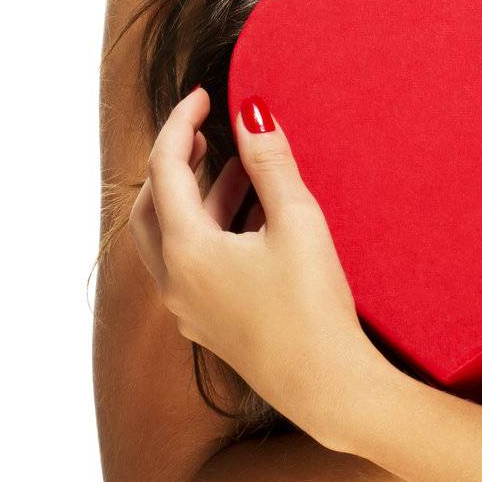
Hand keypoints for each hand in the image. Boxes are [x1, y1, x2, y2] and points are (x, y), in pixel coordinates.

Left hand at [128, 86, 387, 450]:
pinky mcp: (212, 324)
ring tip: (240, 167)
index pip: (165, 170)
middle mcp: (176, 283)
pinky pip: (194, 264)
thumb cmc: (312, 305)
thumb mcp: (296, 220)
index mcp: (187, 252)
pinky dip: (212, 229)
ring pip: (173, 239)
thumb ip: (269, 162)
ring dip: (199, 196)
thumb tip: (250, 111)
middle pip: (151, 208)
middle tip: (203, 130)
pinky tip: (254, 218)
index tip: (203, 94)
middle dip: (175, 162)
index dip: (181, 123)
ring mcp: (191, 309)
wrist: (329, 386)